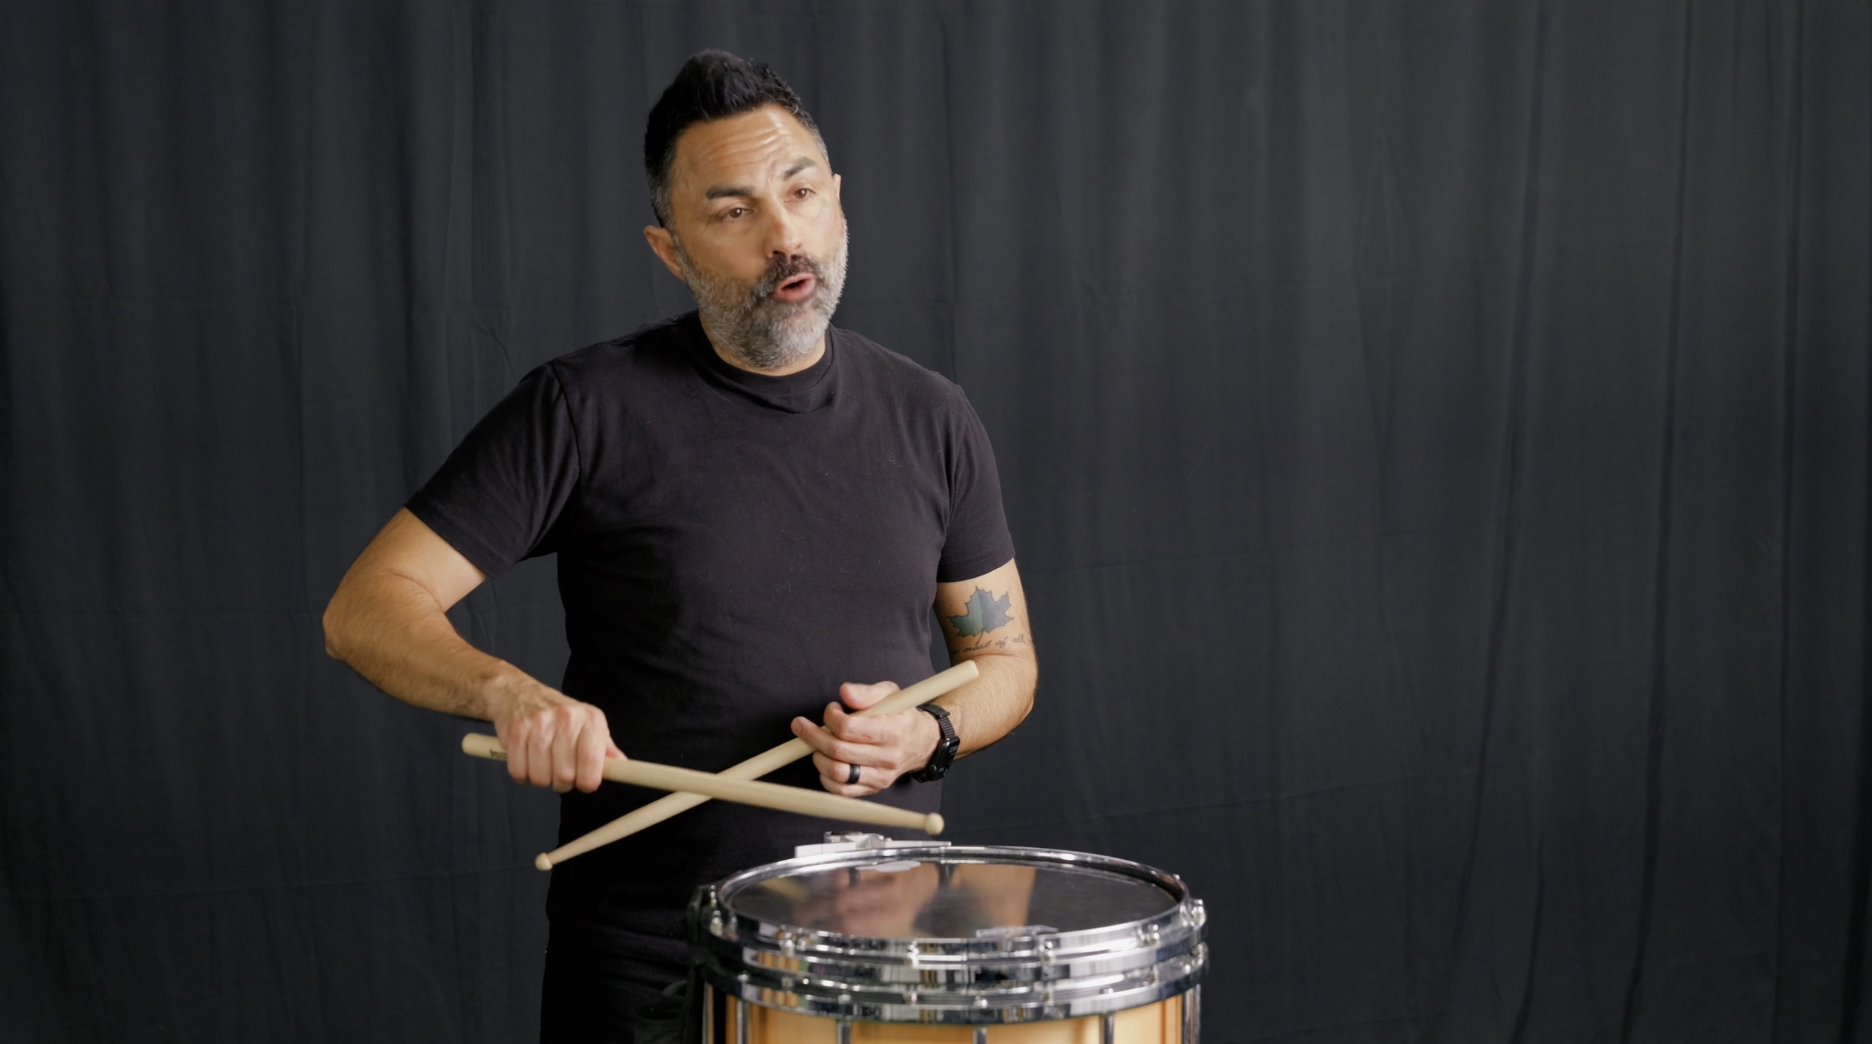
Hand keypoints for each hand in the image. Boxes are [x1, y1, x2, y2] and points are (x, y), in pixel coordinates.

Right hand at [486, 678, 621, 793]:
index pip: (592, 761)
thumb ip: (604, 748)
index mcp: (590, 719)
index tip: (585, 783)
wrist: (519, 693)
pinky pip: (518, 772)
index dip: (588, 781)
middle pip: (565, 776)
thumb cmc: (558, 714)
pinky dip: (522, 774)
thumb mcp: (588, 724)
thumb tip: (621, 767)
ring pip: (541, 777)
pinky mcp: (516, 731)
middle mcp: (566, 718)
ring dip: (541, 779)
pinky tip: (527, 761)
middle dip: (562, 783)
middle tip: (559, 771)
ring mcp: (539, 723)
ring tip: (543, 764)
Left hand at [790, 681, 940, 796]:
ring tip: (816, 744)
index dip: (831, 717)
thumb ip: (867, 692)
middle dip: (813, 736)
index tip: (831, 710)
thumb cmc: (901, 716)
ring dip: (818, 757)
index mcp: (892, 730)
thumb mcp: (890, 694)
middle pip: (838, 751)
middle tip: (802, 726)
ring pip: (837, 773)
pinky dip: (826, 778)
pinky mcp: (873, 789)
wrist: (921, 743)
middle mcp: (888, 757)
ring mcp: (880, 776)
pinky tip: (825, 761)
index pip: (849, 728)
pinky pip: (842, 791)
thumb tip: (845, 691)